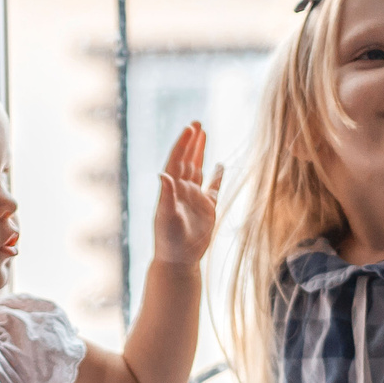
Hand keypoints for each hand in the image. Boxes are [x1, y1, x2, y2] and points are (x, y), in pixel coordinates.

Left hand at [153, 122, 222, 267]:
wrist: (179, 259)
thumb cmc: (168, 239)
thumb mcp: (165, 216)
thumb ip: (166, 195)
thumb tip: (163, 173)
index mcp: (172, 188)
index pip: (177, 160)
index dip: (184, 144)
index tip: (190, 128)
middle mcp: (182, 190)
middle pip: (188, 160)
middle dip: (192, 141)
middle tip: (197, 123)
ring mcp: (195, 198)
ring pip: (198, 168)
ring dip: (200, 152)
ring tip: (203, 133)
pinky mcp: (208, 208)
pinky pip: (213, 187)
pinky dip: (217, 175)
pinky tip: (220, 164)